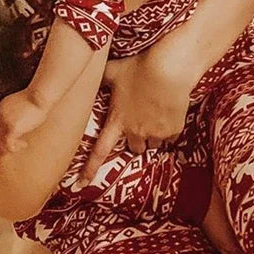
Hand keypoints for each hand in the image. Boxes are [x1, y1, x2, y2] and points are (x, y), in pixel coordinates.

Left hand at [0, 90, 49, 153]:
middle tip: (19, 142)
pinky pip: (8, 143)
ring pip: (1, 140)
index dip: (7, 131)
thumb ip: (19, 112)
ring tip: (21, 145)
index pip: (0, 123)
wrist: (39, 96)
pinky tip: (24, 145)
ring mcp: (4, 122)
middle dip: (9, 138)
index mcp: (2, 107)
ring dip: (12, 144)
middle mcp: (0, 114)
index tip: (17, 134)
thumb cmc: (37, 98)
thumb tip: (24, 120)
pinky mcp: (11, 128)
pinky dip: (15, 147)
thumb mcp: (24, 104)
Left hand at [84, 51, 192, 177]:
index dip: (89, 169)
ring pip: (154, 143)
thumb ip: (102, 78)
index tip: (80, 185)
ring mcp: (155, 133)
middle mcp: (135, 132)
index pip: (100, 151)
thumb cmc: (139, 68)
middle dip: (137, 140)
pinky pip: (171, 137)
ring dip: (154, 135)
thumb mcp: (115, 71)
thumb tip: (88, 72)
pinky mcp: (173, 130)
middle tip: (141, 125)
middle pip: (135, 148)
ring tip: (157, 115)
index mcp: (117, 121)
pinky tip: (170, 112)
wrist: (168, 69)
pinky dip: (170, 129)